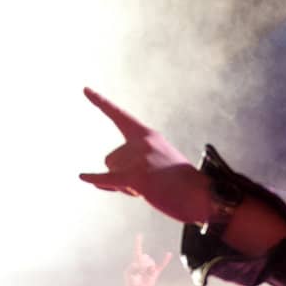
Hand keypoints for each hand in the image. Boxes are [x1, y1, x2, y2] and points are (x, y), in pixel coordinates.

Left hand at [79, 88, 212, 223]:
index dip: (101, 103)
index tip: (85, 89)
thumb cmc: (182, 184)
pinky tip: (82, 176)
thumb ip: (132, 165)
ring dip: (123, 186)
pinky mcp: (138, 178)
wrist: (204, 197)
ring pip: (111, 172)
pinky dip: (95, 179)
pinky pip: (109, 179)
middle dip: (121, 175)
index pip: (120, 116)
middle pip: (111, 159)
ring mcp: (140, 159)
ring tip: (149, 190)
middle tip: (149, 184)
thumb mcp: (158, 164)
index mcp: (149, 135)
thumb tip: (97, 180)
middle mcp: (142, 142)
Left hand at [123, 233, 173, 285]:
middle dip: (143, 263)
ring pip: (151, 262)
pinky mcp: (156, 272)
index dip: (138, 243)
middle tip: (141, 272)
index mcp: (136, 262)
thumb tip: (138, 264)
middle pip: (145, 257)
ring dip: (149, 268)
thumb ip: (132, 268)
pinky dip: (166, 260)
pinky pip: (162, 265)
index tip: (139, 235)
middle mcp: (143, 263)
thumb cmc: (131, 284)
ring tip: (146, 275)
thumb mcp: (129, 275)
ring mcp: (150, 268)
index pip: (137, 251)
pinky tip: (169, 254)